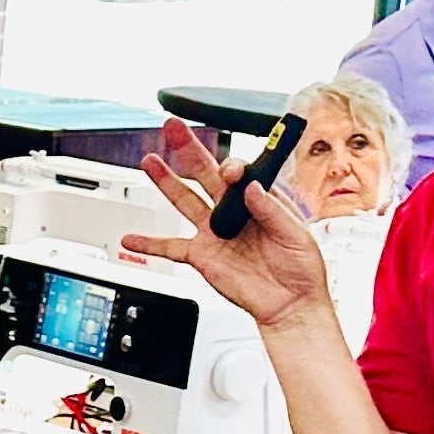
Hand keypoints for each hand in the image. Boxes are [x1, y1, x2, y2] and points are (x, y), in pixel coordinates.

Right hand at [124, 118, 335, 333]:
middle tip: (174, 128)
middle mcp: (234, 212)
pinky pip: (171, 248)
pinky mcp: (202, 256)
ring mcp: (215, 233)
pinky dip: (150, 244)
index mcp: (259, 200)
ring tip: (150, 162)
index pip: (238, 173)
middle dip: (189, 149)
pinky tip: (132, 238)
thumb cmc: (301, 270)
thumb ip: (272, 210)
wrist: (290, 306)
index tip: (230, 172)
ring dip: (166, 180)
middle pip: (206, 174)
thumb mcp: (296, 235)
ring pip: (185, 200)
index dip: (231, 168)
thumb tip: (252, 188)